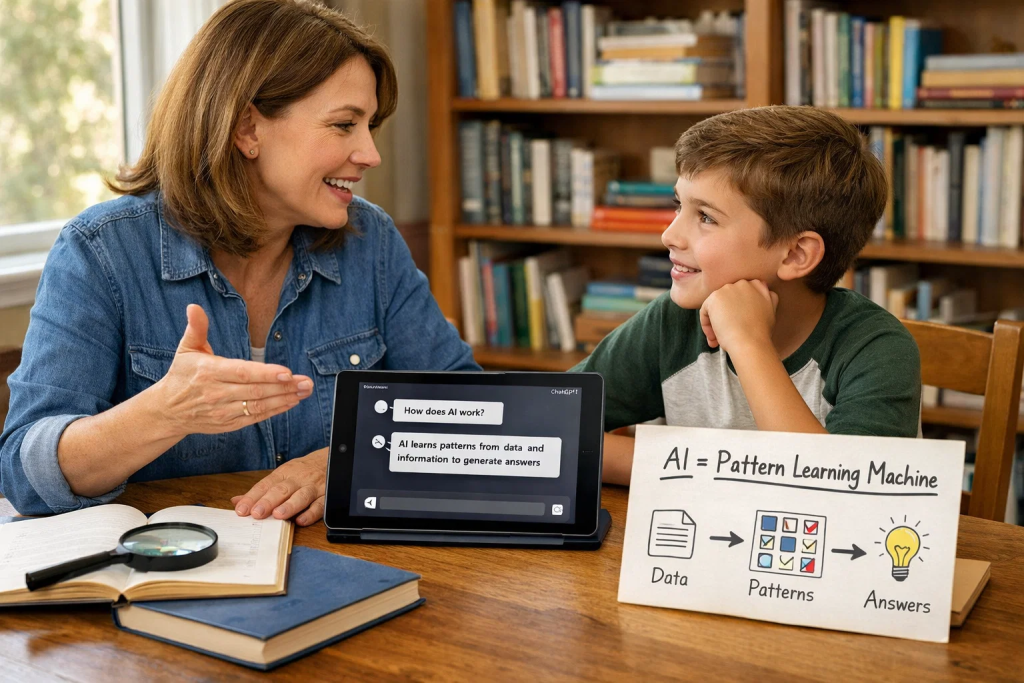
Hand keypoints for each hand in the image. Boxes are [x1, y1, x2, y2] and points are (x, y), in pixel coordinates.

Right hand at [154, 304, 313, 438]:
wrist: (167, 410)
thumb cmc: (182, 375)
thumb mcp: (186, 348)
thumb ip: (196, 328)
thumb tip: (194, 307)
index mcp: (208, 372)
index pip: (242, 373)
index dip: (266, 374)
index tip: (287, 372)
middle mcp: (216, 393)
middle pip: (255, 391)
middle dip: (284, 387)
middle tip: (306, 382)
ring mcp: (222, 411)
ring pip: (258, 406)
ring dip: (284, 399)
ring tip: (304, 391)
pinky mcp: (228, 424)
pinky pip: (255, 418)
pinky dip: (274, 411)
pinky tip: (290, 402)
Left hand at [231, 448, 327, 525]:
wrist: (332, 459)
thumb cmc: (303, 470)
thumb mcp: (282, 474)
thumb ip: (260, 490)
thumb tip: (236, 501)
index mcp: (284, 474)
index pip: (265, 485)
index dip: (253, 497)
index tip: (241, 509)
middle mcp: (298, 480)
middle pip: (282, 490)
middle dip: (269, 501)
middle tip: (257, 513)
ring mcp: (313, 487)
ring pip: (301, 496)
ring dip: (290, 506)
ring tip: (278, 515)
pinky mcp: (327, 496)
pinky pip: (320, 505)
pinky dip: (311, 513)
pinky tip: (302, 521)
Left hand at [699, 280, 778, 353]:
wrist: (750, 342)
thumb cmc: (760, 333)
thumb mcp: (771, 311)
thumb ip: (768, 298)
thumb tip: (765, 290)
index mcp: (758, 285)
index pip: (742, 294)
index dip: (738, 311)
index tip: (739, 324)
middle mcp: (743, 283)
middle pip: (728, 300)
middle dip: (726, 316)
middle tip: (727, 333)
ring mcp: (729, 289)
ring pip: (717, 306)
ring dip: (716, 322)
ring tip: (719, 339)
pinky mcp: (715, 298)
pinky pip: (705, 311)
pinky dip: (706, 324)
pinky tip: (714, 338)